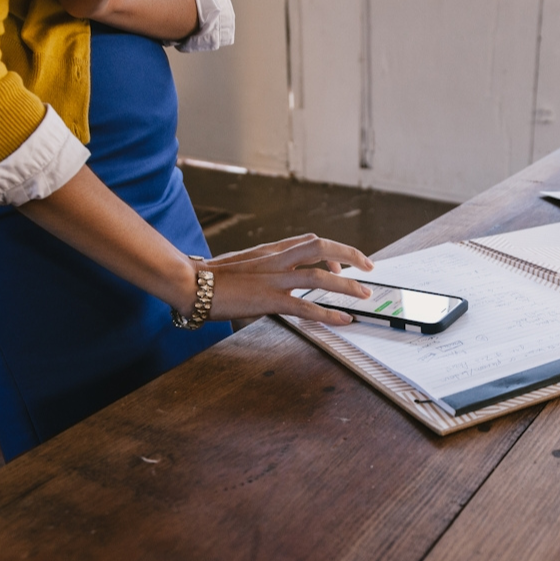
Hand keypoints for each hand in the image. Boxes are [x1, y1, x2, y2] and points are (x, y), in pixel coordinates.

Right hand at [201, 234, 375, 324]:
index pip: (309, 241)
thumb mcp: (242, 265)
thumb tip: (272, 279)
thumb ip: (262, 268)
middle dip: (349, 254)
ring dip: (347, 286)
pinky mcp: (268, 299)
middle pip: (321, 247)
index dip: (332, 250)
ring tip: (365, 295)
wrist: (190, 282)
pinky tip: (342, 320)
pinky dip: (327, 313)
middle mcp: (276, 259)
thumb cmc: (210, 278)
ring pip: (320, 277)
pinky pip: (305, 306)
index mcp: (270, 250)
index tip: (344, 264)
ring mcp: (273, 278)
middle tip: (369, 266)